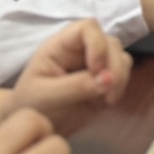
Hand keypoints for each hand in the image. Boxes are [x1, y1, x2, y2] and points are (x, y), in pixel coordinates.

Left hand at [9, 19, 131, 135]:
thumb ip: (74, 86)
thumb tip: (107, 80)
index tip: (95, 71)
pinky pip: (123, 73)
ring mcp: (94, 63)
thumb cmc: (31, 105)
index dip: (97, 44)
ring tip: (106, 99)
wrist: (35, 126)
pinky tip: (106, 101)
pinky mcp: (104, 79)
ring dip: (119, 77)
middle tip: (105, 93)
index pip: (87, 27)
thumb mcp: (45, 96)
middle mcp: (80, 49)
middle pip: (109, 41)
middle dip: (113, 66)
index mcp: (61, 46)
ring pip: (119, 55)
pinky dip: (121, 86)